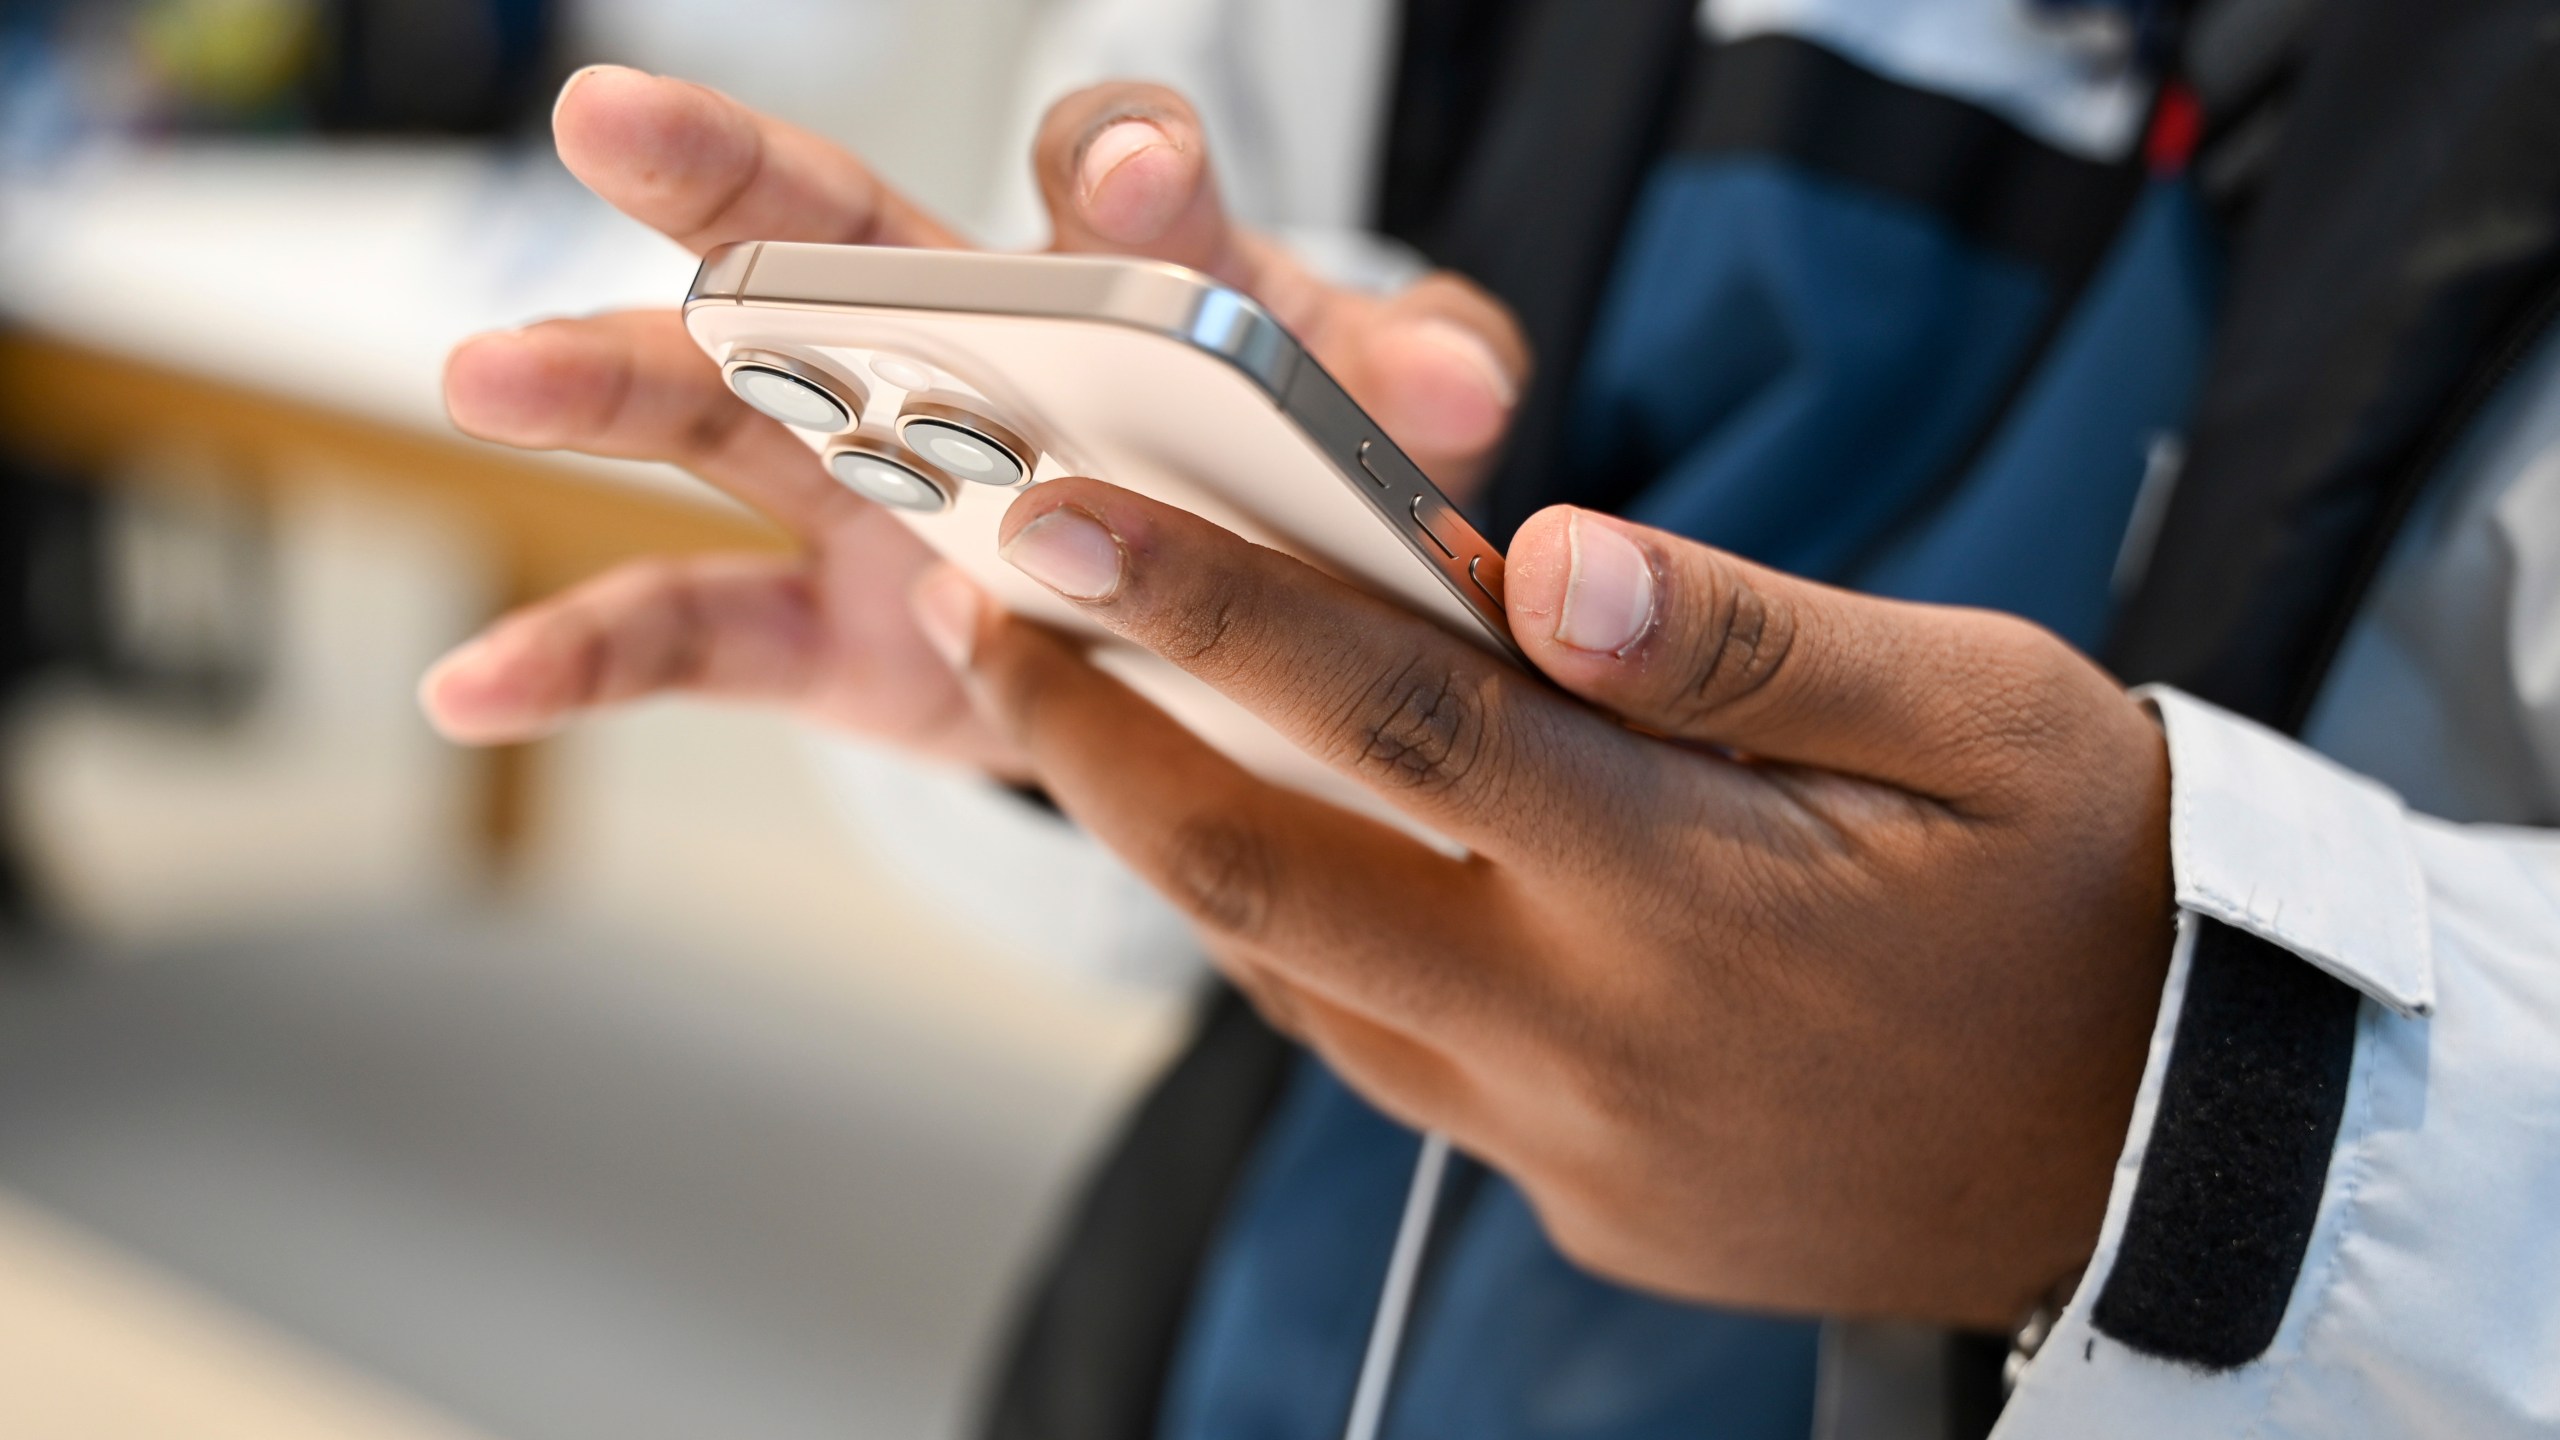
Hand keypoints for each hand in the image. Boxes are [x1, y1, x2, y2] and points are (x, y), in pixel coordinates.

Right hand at [423, 69, 1526, 767]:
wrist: (1233, 641)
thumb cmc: (1303, 488)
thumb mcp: (1381, 432)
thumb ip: (1418, 386)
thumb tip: (1460, 394)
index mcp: (1112, 277)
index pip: (1106, 177)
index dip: (1120, 174)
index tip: (1136, 181)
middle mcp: (957, 351)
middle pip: (837, 242)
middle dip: (736, 184)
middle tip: (615, 121)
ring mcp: (869, 489)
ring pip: (724, 412)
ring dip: (608, 385)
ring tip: (490, 371)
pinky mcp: (829, 630)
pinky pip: (690, 633)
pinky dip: (583, 655)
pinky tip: (472, 688)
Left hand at [908, 479, 2175, 1325]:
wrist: (2174, 1141)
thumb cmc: (2091, 892)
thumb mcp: (1980, 712)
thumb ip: (1747, 641)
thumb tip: (1555, 561)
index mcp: (1696, 890)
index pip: (1402, 720)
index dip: (1212, 610)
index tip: (1063, 526)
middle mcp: (1602, 1039)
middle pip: (1274, 885)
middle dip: (1105, 749)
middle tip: (1008, 624)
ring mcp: (1579, 1149)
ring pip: (1311, 988)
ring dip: (1191, 853)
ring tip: (1113, 718)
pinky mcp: (1587, 1204)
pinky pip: (1400, 1068)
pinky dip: (1323, 953)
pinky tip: (1300, 860)